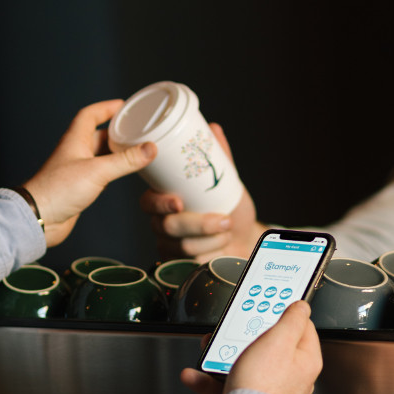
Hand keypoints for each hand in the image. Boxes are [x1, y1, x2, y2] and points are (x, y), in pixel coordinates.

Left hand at [23, 100, 156, 247]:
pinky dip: (113, 169)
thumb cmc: (58, 190)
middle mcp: (75, 152)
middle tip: (137, 129)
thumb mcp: (97, 171)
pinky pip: (100, 172)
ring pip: (100, 154)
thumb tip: (150, 148)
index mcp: (75, 140)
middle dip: (117, 131)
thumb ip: (125, 160)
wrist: (40, 217)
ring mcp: (77, 169)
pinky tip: (124, 172)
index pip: (90, 115)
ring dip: (117, 151)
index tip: (123, 105)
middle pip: (99, 134)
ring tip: (136, 149)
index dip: (106, 108)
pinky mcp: (79, 186)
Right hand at [139, 122, 264, 260]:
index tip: (179, 202)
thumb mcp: (227, 181)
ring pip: (181, 246)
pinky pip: (190, 262)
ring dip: (211, 238)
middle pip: (166, 226)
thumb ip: (219, 157)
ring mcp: (169, 245)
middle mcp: (161, 222)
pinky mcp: (180, 265)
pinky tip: (222, 247)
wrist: (244, 238)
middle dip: (198, 224)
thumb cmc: (231, 207)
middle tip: (224, 220)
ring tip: (228, 229)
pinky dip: (212, 253)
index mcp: (163, 200)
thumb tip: (213, 129)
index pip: (148, 202)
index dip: (160, 203)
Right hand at [181, 301, 321, 393]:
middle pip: (272, 346)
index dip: (286, 314)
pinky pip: (229, 383)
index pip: (303, 328)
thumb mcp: (279, 339)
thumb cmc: (263, 384)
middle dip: (247, 335)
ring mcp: (271, 391)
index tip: (273, 307)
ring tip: (210, 349)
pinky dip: (212, 378)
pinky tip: (197, 374)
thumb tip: (301, 306)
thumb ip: (292, 319)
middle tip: (236, 328)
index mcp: (306, 361)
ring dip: (224, 354)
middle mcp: (292, 378)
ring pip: (247, 364)